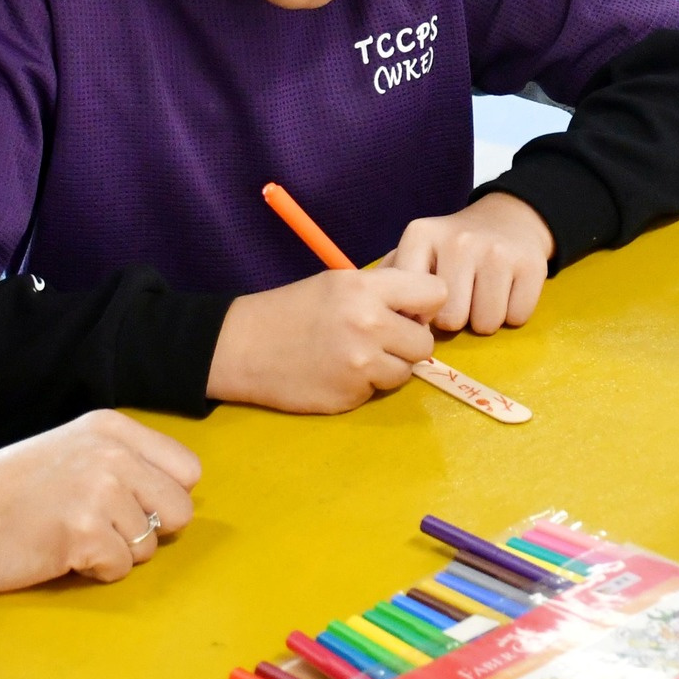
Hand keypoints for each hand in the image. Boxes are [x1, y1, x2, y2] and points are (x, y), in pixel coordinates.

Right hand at [0, 410, 200, 594]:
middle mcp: (113, 454)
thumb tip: (177, 490)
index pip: (187, 469)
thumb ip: (123, 460)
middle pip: (180, 510)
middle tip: (105, 529)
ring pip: (149, 545)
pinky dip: (96, 571)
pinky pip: (121, 568)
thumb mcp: (72, 449)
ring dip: (117, 552)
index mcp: (112, 429)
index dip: (165, 495)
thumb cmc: (11, 492)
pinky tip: (63, 553)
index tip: (134, 504)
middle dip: (149, 530)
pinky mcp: (85, 534)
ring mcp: (100, 493)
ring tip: (73, 537)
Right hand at [207, 268, 444, 411]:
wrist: (242, 347)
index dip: (425, 304)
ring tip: (357, 356)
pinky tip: (338, 372)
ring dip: (389, 366)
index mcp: (366, 287)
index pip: (436, 292)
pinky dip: (366, 384)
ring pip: (407, 370)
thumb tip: (428, 307)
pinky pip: (380, 391)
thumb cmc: (291, 309)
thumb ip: (384, 292)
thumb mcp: (337, 283)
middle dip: (408, 342)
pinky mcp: (351, 395)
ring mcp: (361, 364)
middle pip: (426, 341)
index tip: (407, 311)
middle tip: (381, 339)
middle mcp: (369, 324)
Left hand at [388, 193, 553, 334]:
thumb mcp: (418, 249)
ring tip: (484, 293)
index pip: (411, 304)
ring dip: (485, 319)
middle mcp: (458, 240)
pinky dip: (513, 312)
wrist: (510, 218)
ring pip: (486, 325)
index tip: (426, 308)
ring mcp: (497, 252)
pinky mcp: (532, 265)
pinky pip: (517, 318)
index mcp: (421, 235)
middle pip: (451, 320)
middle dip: (457, 319)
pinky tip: (508, 289)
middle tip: (463, 296)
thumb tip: (380, 313)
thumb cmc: (455, 246)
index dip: (420, 316)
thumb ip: (392, 278)